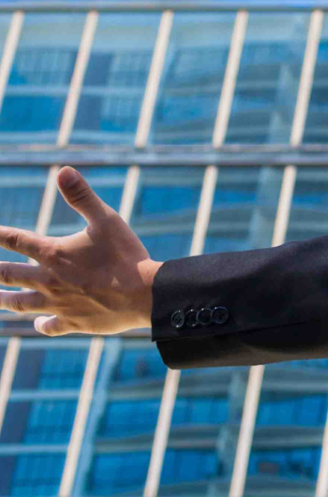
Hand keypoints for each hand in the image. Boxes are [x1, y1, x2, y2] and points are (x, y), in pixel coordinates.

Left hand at [0, 167, 161, 335]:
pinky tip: (37, 324)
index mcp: (53, 254)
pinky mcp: (73, 321)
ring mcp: (58, 303)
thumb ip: (82, 197)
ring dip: (3, 299)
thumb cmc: (126, 255)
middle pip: (7, 275)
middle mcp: (48, 280)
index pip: (16, 240)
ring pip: (20, 303)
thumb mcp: (107, 219)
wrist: (144, 294)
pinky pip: (49, 325)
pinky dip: (41, 324)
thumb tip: (63, 171)